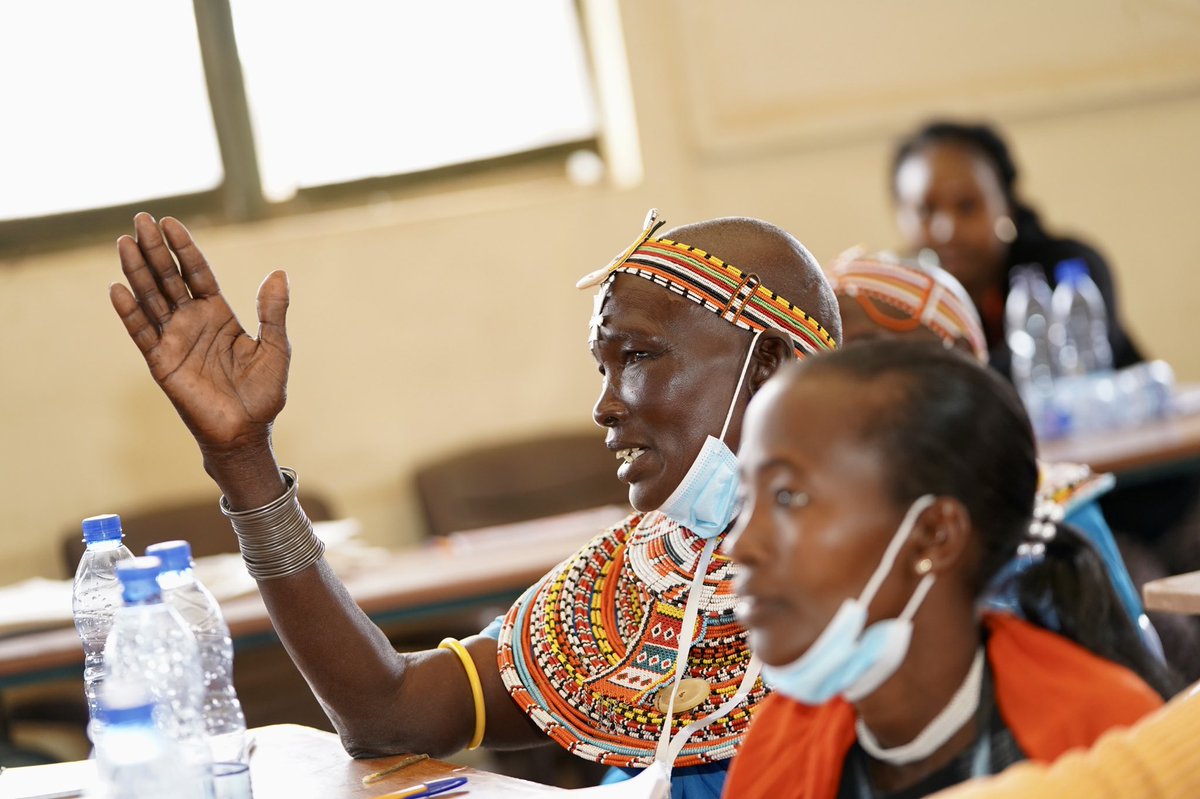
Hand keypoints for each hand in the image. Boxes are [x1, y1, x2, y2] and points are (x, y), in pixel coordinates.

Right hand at [110, 213, 289, 458]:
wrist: (247, 432)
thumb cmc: (263, 393)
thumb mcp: (275, 347)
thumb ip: (272, 312)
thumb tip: (279, 273)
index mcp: (219, 315)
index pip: (197, 273)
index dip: (184, 249)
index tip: (170, 222)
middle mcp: (193, 322)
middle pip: (169, 279)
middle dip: (155, 250)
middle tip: (140, 220)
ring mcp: (175, 340)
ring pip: (152, 299)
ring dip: (138, 271)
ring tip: (125, 242)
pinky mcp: (161, 363)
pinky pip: (142, 333)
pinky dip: (130, 312)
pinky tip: (117, 288)